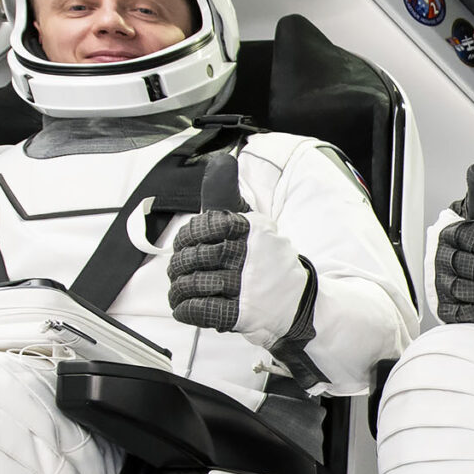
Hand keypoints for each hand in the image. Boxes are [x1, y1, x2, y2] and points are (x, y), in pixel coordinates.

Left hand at [168, 208, 313, 341]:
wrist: (295, 300)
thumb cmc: (263, 259)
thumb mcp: (251, 222)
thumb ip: (228, 194)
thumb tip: (221, 161)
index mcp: (250, 229)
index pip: (202, 227)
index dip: (186, 238)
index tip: (187, 244)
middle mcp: (249, 255)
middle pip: (195, 257)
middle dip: (179, 265)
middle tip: (178, 270)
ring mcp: (246, 286)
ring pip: (194, 284)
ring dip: (179, 288)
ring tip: (179, 289)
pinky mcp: (242, 313)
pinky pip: (201, 309)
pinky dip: (185, 309)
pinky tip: (183, 306)